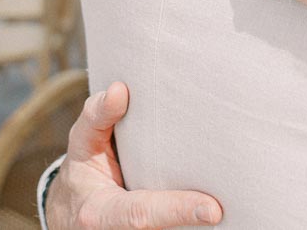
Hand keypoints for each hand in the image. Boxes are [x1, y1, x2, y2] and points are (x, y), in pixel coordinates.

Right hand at [46, 81, 222, 228]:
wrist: (76, 206)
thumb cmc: (85, 167)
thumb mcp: (82, 142)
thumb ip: (98, 118)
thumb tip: (120, 89)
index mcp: (100, 212)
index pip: (141, 213)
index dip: (176, 210)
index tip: (213, 209)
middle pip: (160, 228)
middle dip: (192, 217)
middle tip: (225, 208)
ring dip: (195, 220)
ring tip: (230, 203)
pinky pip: (173, 229)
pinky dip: (192, 219)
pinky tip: (220, 208)